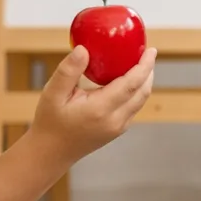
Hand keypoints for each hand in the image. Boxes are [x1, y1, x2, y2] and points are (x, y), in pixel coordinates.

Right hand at [30, 45, 155, 162]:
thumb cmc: (49, 122)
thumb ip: (68, 70)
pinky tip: (128, 80)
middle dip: (149, 71)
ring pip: (140, 101)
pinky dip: (136, 92)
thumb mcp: (52, 93)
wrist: (51, 152)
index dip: (144, 65)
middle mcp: (114, 120)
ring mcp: (118, 128)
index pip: (132, 84)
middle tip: (148, 52)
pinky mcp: (117, 131)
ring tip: (141, 63)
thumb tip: (83, 48)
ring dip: (144, 82)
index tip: (151, 50)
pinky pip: (133, 108)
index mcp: (100, 109)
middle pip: (142, 92)